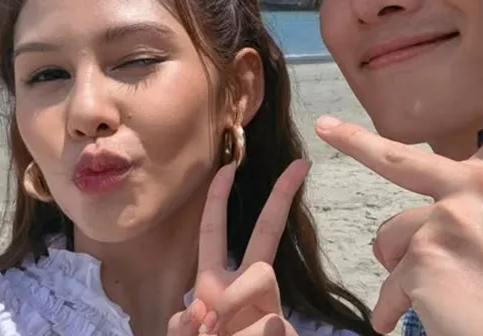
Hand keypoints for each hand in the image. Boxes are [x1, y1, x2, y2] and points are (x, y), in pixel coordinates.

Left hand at [166, 159, 310, 335]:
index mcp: (214, 284)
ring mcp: (270, 309)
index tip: (230, 165)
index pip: (215, 233)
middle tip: (299, 163)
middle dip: (280, 197)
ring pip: (260, 278)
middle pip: (265, 235)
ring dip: (235, 307)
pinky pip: (268, 322)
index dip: (219, 198)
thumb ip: (183, 324)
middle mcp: (246, 290)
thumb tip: (207, 310)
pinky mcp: (284, 329)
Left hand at [315, 0, 482, 335]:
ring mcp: (449, 217)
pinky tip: (434, 321)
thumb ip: (472, 218)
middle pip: (398, 157)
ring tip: (448, 299)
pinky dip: (402, 310)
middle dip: (355, 142)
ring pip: (391, 239)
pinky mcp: (425, 254)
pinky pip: (391, 283)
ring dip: (406, 275)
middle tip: (325, 126)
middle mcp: (480, 186)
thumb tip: (405, 240)